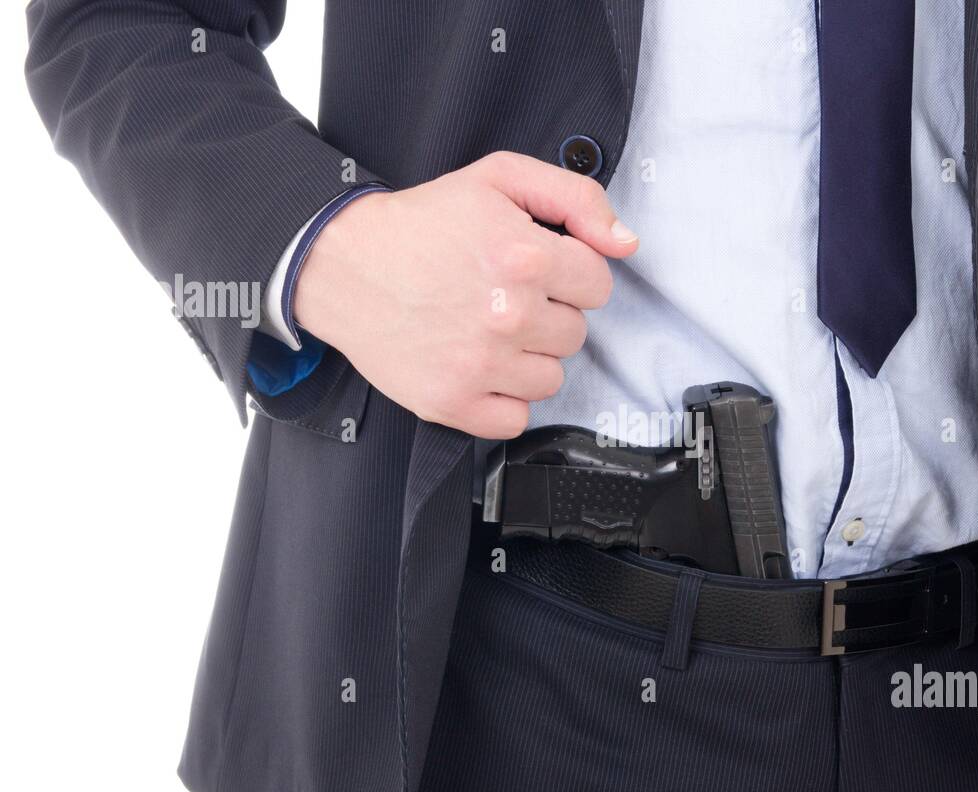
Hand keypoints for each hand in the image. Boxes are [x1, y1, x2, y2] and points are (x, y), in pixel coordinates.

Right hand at [293, 151, 637, 437]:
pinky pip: (516, 418)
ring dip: (529, 358)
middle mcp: (507, 314)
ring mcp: (480, 364)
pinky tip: (479, 367)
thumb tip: (626, 243)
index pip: (598, 285)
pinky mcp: (454, 402)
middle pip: (575, 334)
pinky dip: (503, 400)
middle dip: (548, 314)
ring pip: (551, 378)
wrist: (343, 264)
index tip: (538, 270)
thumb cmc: (421, 223)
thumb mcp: (499, 179)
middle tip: (503, 297)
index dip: (571, 275)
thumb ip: (575, 198)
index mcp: (524, 256)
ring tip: (489, 331)